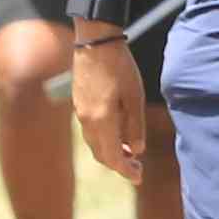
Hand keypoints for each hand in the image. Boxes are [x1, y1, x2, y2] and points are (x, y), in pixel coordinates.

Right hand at [71, 35, 147, 180]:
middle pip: (101, 154)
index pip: (113, 157)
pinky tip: (117, 133)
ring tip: (130, 152)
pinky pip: (91, 131)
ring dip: (111, 151)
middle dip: (119, 164)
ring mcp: (80, 112)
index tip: (139, 177)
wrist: (95, 41)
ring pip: (95, 143)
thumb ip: (135, 126)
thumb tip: (137, 150)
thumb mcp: (135, 96)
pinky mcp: (79, 103)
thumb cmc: (120, 66)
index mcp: (102, 120)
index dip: (126, 171)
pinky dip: (104, 139)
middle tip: (137, 169)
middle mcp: (87, 120)